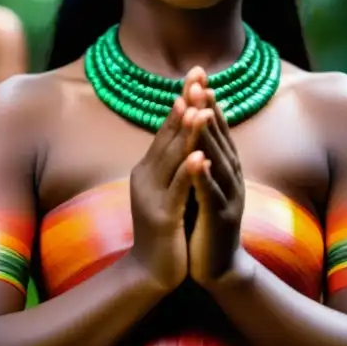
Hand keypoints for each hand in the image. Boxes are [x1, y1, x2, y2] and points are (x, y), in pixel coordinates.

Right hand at [128, 72, 209, 291]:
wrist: (151, 271)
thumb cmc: (164, 228)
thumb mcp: (167, 188)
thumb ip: (172, 161)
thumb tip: (185, 131)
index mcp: (148, 168)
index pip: (167, 127)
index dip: (182, 100)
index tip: (196, 74)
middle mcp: (146, 175)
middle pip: (168, 134)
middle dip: (185, 104)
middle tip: (196, 77)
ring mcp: (152, 195)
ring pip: (172, 158)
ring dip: (186, 132)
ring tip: (200, 107)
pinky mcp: (162, 216)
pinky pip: (178, 189)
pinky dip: (188, 171)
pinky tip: (199, 155)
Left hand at [184, 74, 246, 287]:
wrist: (219, 267)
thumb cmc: (207, 221)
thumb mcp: (206, 183)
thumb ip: (203, 156)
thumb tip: (196, 124)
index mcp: (226, 167)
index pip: (216, 128)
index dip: (207, 102)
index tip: (198, 77)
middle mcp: (232, 176)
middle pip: (218, 137)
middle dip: (207, 109)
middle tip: (200, 82)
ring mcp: (228, 197)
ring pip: (218, 160)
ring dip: (208, 135)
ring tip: (199, 111)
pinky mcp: (220, 218)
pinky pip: (211, 194)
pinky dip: (205, 176)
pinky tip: (198, 161)